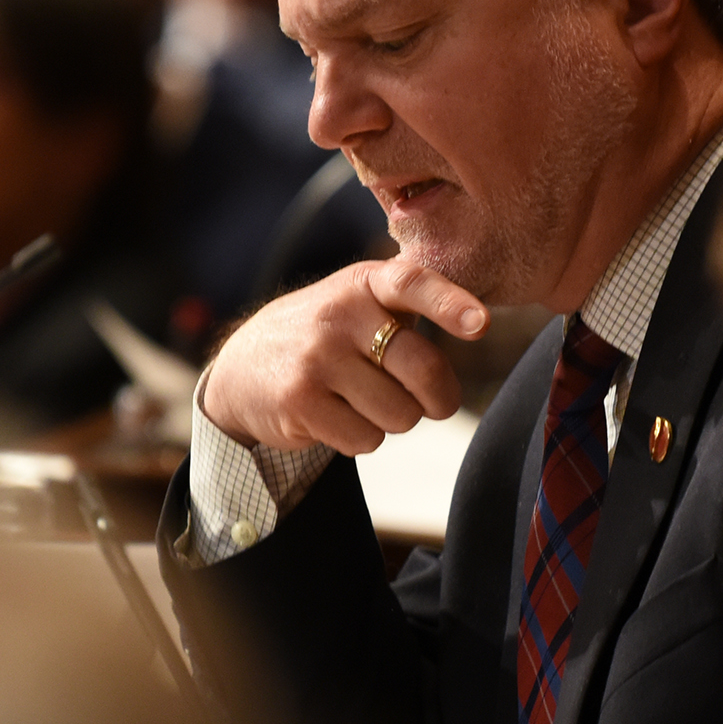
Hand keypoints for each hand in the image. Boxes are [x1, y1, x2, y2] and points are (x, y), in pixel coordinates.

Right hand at [197, 254, 488, 456]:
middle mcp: (339, 316)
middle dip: (439, 398)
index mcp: (363, 285)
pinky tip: (337, 417)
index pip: (411, 283)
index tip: (481, 324)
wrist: (241, 367)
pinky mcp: (300, 400)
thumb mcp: (358, 301)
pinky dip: (362, 438)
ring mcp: (316, 358)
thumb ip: (409, 304)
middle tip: (434, 404)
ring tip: (363, 401)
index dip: (449, 304)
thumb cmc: (325, 336)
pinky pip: (366, 439)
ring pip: (399, 414)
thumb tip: (477, 319)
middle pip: (422, 369)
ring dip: (392, 420)